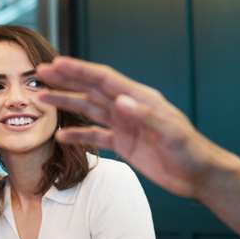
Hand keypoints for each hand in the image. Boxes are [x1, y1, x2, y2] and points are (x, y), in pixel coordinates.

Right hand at [36, 57, 224, 197]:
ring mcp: (126, 126)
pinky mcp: (126, 144)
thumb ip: (145, 116)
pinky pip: (97, 136)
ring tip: (43, 98)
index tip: (56, 63)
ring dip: (67, 103)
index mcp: (140, 98)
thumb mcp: (170, 133)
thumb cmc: (190, 151)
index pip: (104, 79)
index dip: (79, 70)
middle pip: (92, 89)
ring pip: (90, 110)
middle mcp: (130, 108)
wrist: (199, 175)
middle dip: (66, 80)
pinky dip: (78, 135)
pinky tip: (61, 136)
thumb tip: (120, 100)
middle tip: (40, 73)